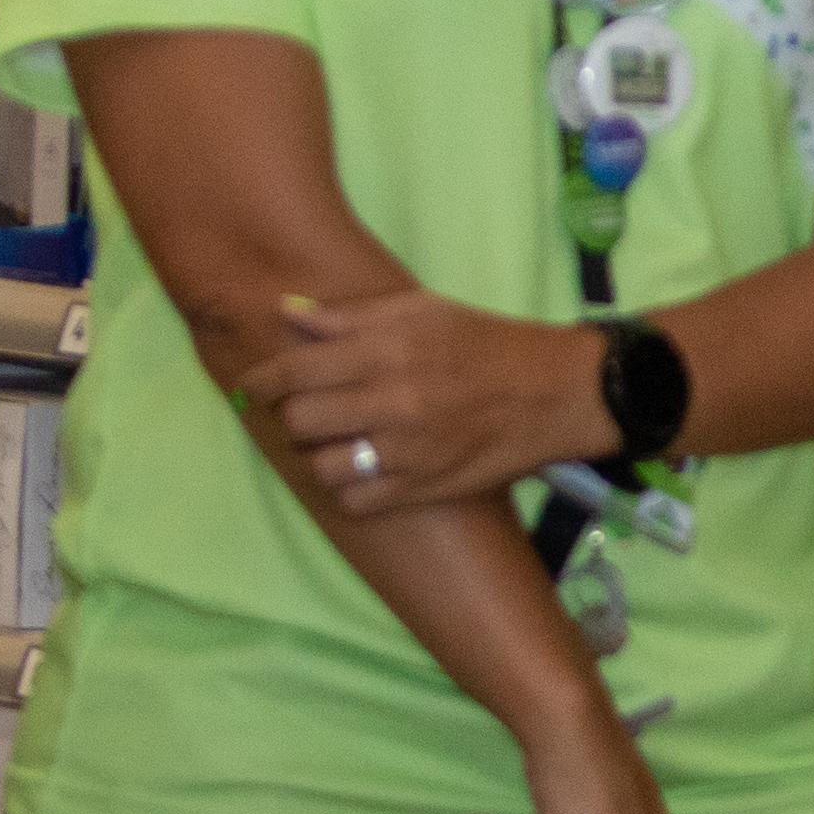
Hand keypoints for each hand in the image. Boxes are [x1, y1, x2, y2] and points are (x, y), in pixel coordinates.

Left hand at [246, 286, 614, 517]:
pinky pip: (356, 502)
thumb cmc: (487, 343)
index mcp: (387, 351)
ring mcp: (408, 450)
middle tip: (312, 414)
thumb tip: (288, 313)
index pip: (296, 371)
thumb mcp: (423, 311)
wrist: (558, 393)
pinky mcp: (425, 487)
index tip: (254, 388)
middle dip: (295, 418)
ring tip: (338, 446)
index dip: (262, 382)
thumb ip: (351, 317)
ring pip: (322, 469)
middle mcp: (392, 401)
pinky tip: (365, 472)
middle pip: (300, 423)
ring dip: (321, 458)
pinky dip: (350, 489)